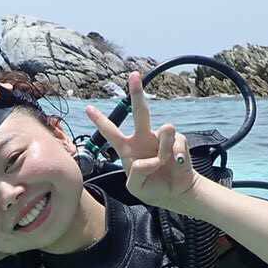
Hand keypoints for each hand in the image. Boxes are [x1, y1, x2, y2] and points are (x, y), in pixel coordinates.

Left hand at [86, 73, 200, 214]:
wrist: (176, 193)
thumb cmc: (152, 188)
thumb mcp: (135, 187)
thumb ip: (136, 174)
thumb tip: (149, 158)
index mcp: (127, 149)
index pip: (111, 132)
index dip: (100, 120)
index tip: (88, 108)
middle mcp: (143, 138)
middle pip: (141, 112)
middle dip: (137, 93)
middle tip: (134, 74)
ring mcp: (161, 138)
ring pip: (165, 130)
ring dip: (165, 147)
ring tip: (164, 162)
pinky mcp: (179, 141)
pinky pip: (178, 142)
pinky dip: (177, 156)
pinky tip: (177, 164)